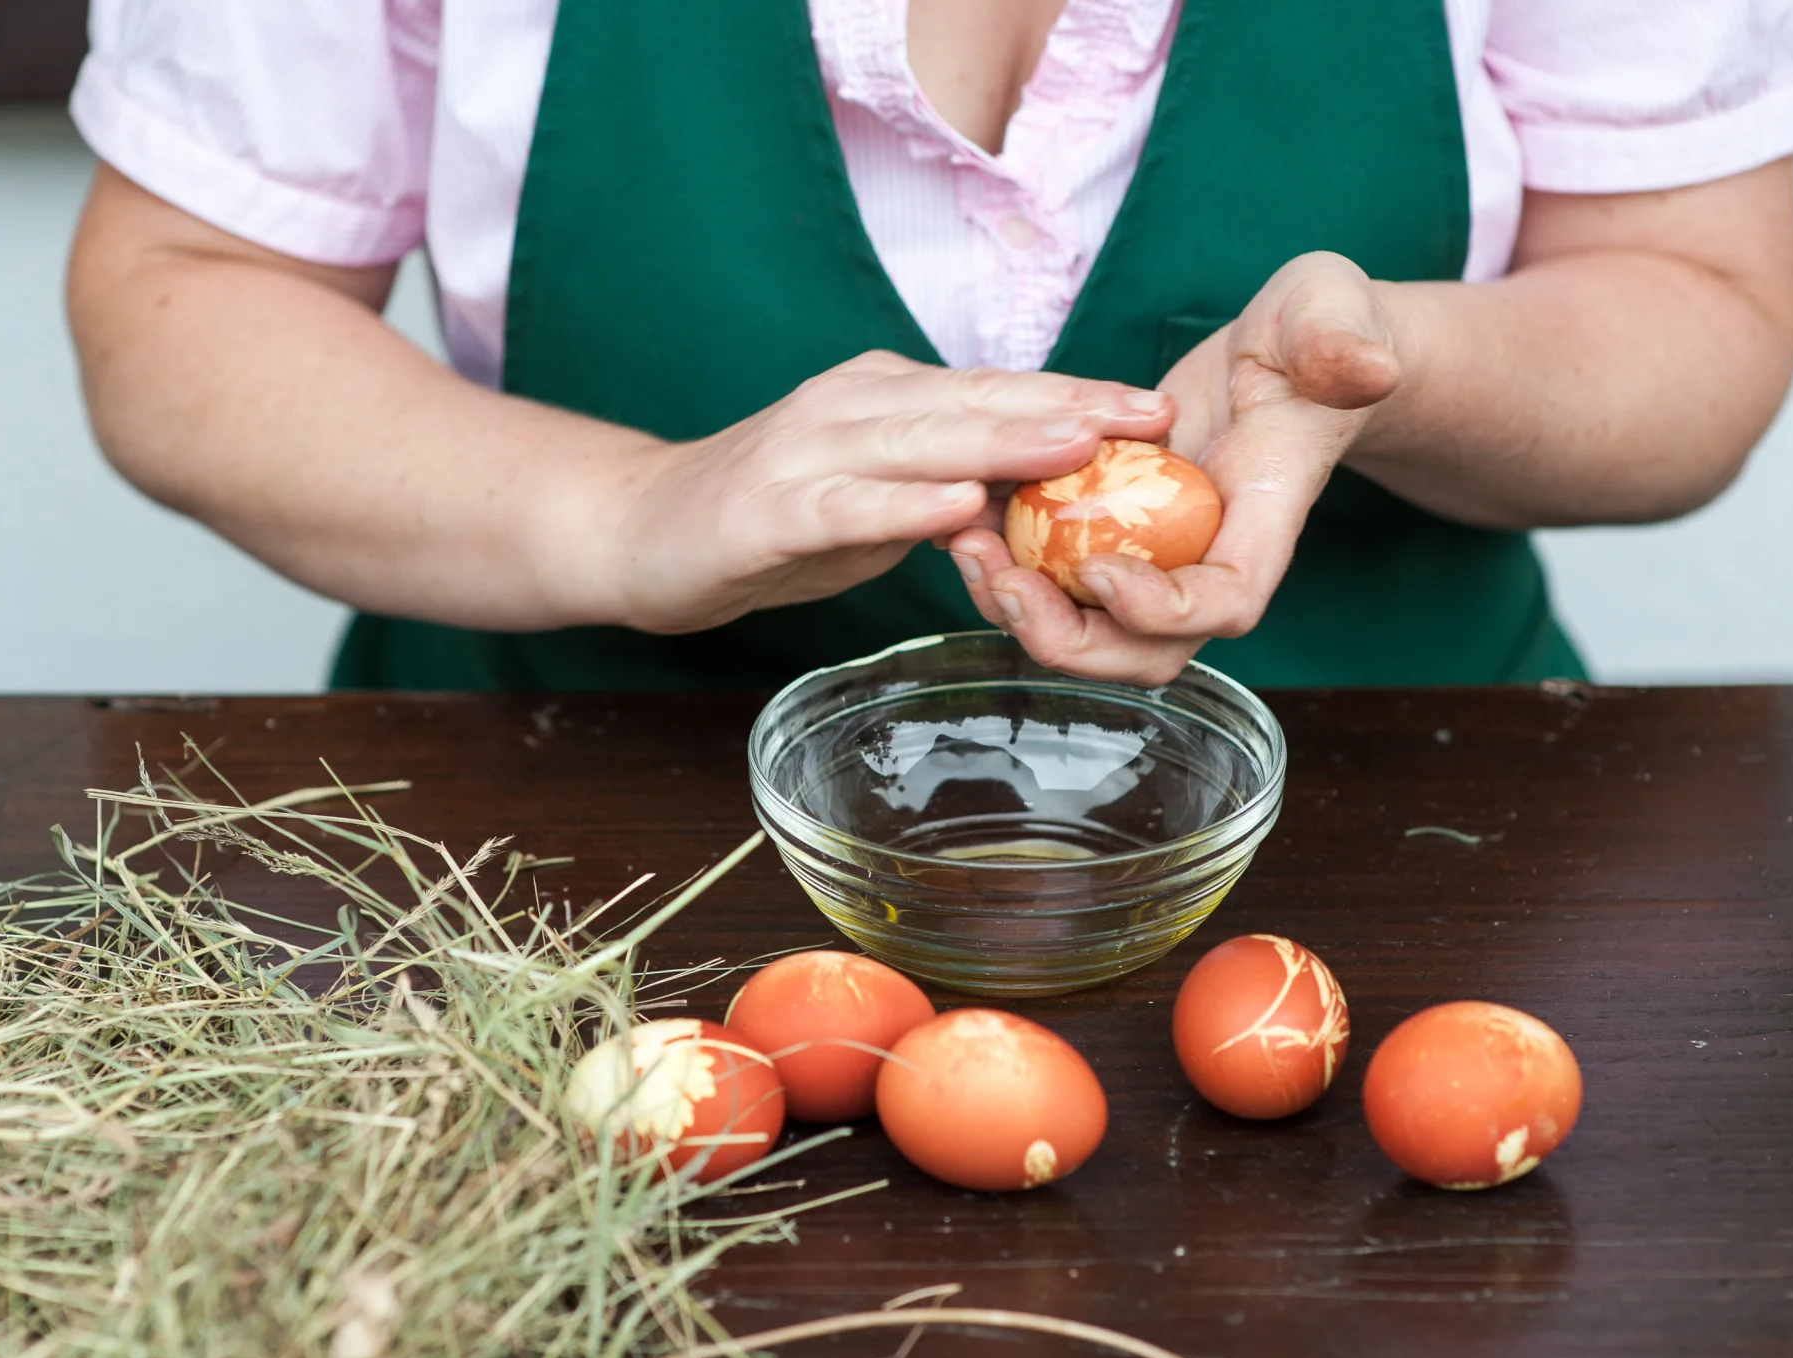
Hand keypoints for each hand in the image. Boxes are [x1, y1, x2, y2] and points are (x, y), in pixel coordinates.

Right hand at [605, 351, 1172, 633]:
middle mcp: (850, 406)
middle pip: (972, 403)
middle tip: (1146, 416)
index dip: (1077, 396)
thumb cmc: (768, 516)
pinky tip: (957, 506)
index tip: (1155, 409)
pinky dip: (904, 505)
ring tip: (1078, 444)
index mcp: (884, 397)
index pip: (996, 391)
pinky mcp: (767, 510)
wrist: (637, 530)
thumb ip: (948, 487)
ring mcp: (805, 453)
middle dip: (1065, 407)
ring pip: (920, 442)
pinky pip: (846, 505)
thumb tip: (1041, 500)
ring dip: (1003, 441)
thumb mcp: (875, 497)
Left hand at [945, 252, 1403, 685]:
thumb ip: (1343, 340)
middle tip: (1004, 580)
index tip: (1100, 567)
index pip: (1225, 602)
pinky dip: (1007, 564)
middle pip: (1145, 651)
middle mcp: (1209, 559)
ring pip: (1089, 629)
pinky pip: (1057, 580)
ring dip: (1022, 609)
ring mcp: (1158, 557)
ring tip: (965, 547)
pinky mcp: (1114, 536)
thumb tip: (1365, 367)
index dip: (1161, 608)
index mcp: (1266, 517)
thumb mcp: (1332, 313)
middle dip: (1069, 638)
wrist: (1285, 353)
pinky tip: (960, 517)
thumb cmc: (1315, 330)